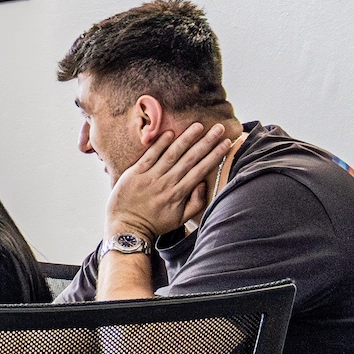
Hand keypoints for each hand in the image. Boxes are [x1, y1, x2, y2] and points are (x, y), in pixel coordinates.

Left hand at [104, 122, 231, 242]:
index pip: (201, 170)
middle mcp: (167, 183)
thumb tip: (203, 183)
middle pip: (190, 159)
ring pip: (172, 154)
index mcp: (179, 193)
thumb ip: (195, 203)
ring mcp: (151, 177)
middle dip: (206, 142)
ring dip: (186, 138)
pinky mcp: (135, 173)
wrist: (127, 228)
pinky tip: (170, 132)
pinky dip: (160, 144)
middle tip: (219, 128)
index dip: (215, 155)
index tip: (226, 143)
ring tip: (198, 126)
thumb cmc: (155, 223)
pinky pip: (150, 155)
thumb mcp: (180, 219)